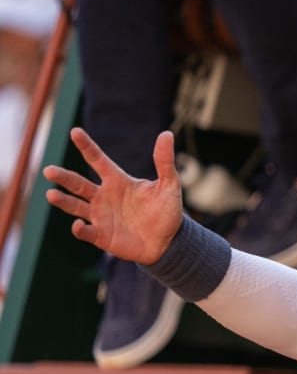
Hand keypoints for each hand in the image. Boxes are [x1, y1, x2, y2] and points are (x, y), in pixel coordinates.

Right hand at [42, 129, 183, 264]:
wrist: (169, 241)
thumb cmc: (167, 211)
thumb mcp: (169, 185)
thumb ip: (164, 162)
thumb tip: (166, 134)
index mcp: (118, 181)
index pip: (98, 160)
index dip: (87, 146)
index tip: (75, 132)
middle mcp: (104, 196)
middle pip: (78, 183)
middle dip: (64, 177)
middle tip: (49, 170)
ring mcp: (100, 215)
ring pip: (75, 205)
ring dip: (63, 201)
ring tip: (50, 194)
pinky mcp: (101, 235)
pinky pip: (86, 231)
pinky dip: (80, 228)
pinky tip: (78, 224)